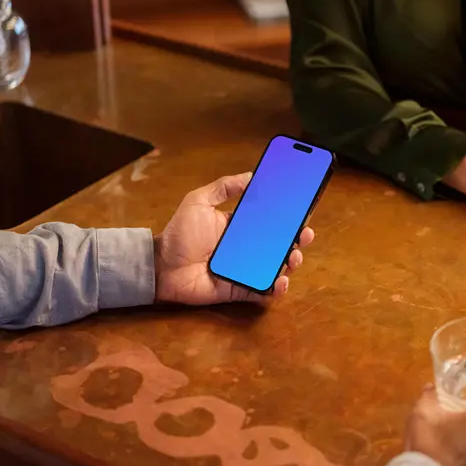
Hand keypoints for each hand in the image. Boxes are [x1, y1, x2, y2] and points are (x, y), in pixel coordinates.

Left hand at [153, 172, 313, 305]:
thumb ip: (223, 187)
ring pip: (276, 267)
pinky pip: (263, 290)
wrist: (161, 266)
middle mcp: (246, 249)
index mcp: (239, 227)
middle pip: (279, 244)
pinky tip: (281, 280)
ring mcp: (244, 270)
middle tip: (304, 235)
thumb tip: (251, 174)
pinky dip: (276, 288)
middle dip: (297, 240)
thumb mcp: (198, 201)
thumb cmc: (178, 233)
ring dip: (290, 262)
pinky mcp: (239, 289)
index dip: (288, 217)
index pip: (270, 221)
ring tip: (293, 257)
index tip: (303, 210)